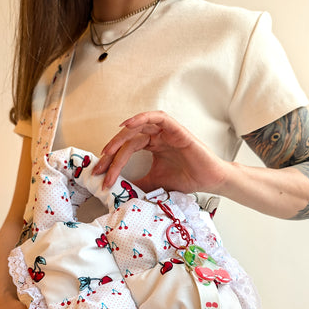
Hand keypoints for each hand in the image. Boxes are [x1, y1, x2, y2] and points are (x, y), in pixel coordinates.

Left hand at [94, 111, 231, 192]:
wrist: (209, 180)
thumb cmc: (186, 179)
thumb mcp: (154, 183)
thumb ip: (138, 182)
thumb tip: (118, 190)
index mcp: (152, 145)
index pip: (126, 149)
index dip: (112, 161)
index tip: (101, 175)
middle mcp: (157, 136)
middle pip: (128, 138)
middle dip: (111, 152)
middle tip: (100, 167)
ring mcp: (166, 132)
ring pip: (139, 128)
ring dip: (121, 137)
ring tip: (108, 150)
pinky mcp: (176, 129)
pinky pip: (158, 118)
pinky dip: (142, 118)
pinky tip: (128, 125)